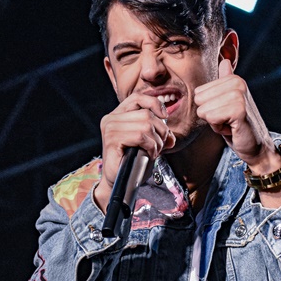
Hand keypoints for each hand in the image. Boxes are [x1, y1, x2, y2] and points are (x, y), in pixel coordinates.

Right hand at [93, 94, 175, 210]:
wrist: (121, 182)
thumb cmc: (133, 161)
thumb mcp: (147, 141)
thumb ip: (156, 129)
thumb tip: (170, 130)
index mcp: (118, 115)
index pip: (137, 98)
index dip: (154, 103)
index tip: (165, 116)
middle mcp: (111, 119)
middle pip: (146, 114)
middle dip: (161, 130)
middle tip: (162, 145)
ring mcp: (110, 129)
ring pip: (145, 125)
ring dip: (157, 141)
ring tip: (154, 152)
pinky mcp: (112, 141)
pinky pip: (141, 136)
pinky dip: (151, 147)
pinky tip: (149, 155)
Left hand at [194, 59, 280, 176]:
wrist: (256, 146)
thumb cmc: (239, 126)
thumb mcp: (229, 102)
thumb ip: (224, 82)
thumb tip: (225, 61)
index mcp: (234, 79)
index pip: (199, 92)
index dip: (208, 107)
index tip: (225, 113)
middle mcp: (237, 83)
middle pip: (199, 100)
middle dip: (210, 115)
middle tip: (228, 119)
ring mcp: (239, 95)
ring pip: (204, 110)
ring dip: (215, 123)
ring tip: (230, 123)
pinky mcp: (239, 109)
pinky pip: (211, 118)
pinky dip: (219, 128)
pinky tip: (232, 128)